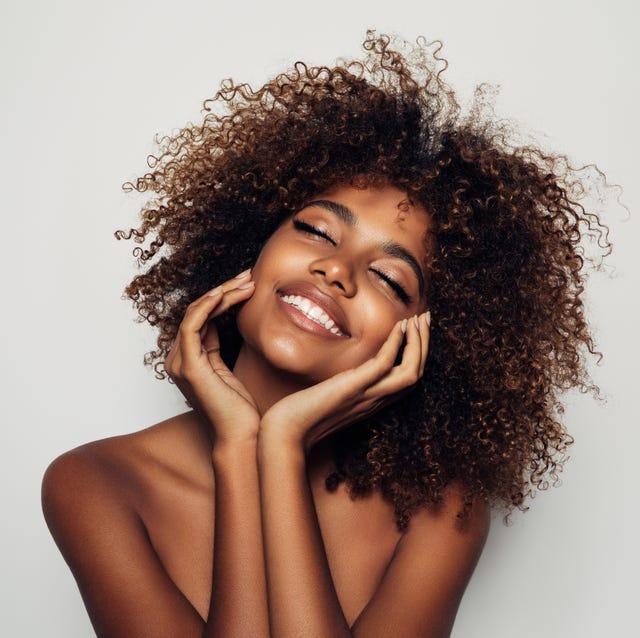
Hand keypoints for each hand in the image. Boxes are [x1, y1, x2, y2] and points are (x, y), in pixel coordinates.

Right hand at [164, 270, 260, 443]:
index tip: (247, 284)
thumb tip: (222, 320)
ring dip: (222, 293)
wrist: (243, 436)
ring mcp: (180, 363)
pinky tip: (226, 294)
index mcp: (188, 359)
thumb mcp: (228, 369)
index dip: (222, 297)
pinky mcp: (188, 367)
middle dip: (224, 290)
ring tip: (247, 282)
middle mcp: (178, 359)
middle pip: (196, 311)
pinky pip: (193, 325)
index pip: (200, 317)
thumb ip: (217, 346)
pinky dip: (207, 306)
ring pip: (195, 313)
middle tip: (249, 276)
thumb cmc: (240, 409)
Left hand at [260, 312, 430, 450]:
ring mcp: (366, 395)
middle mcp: (376, 400)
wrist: (287, 432)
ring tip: (418, 320)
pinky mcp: (353, 388)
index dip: (419, 353)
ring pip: (410, 373)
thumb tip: (349, 371)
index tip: (418, 329)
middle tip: (427, 318)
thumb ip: (348, 385)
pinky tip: (398, 327)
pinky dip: (395, 345)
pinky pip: (383, 366)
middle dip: (425, 344)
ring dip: (418, 344)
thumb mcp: (334, 395)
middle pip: (416, 374)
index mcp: (374, 401)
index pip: (408, 378)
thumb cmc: (304, 413)